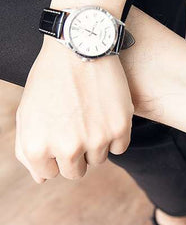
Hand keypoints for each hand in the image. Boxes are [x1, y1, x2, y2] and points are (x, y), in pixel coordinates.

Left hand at [16, 37, 133, 182]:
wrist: (79, 47)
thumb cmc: (50, 79)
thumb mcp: (27, 113)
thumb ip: (28, 149)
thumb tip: (42, 177)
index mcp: (37, 147)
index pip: (49, 173)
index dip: (53, 154)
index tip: (57, 134)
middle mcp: (66, 148)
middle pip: (75, 172)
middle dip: (75, 154)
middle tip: (75, 126)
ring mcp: (95, 140)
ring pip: (98, 160)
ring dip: (95, 143)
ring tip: (90, 114)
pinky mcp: (119, 130)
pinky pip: (119, 148)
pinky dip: (114, 134)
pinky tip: (106, 113)